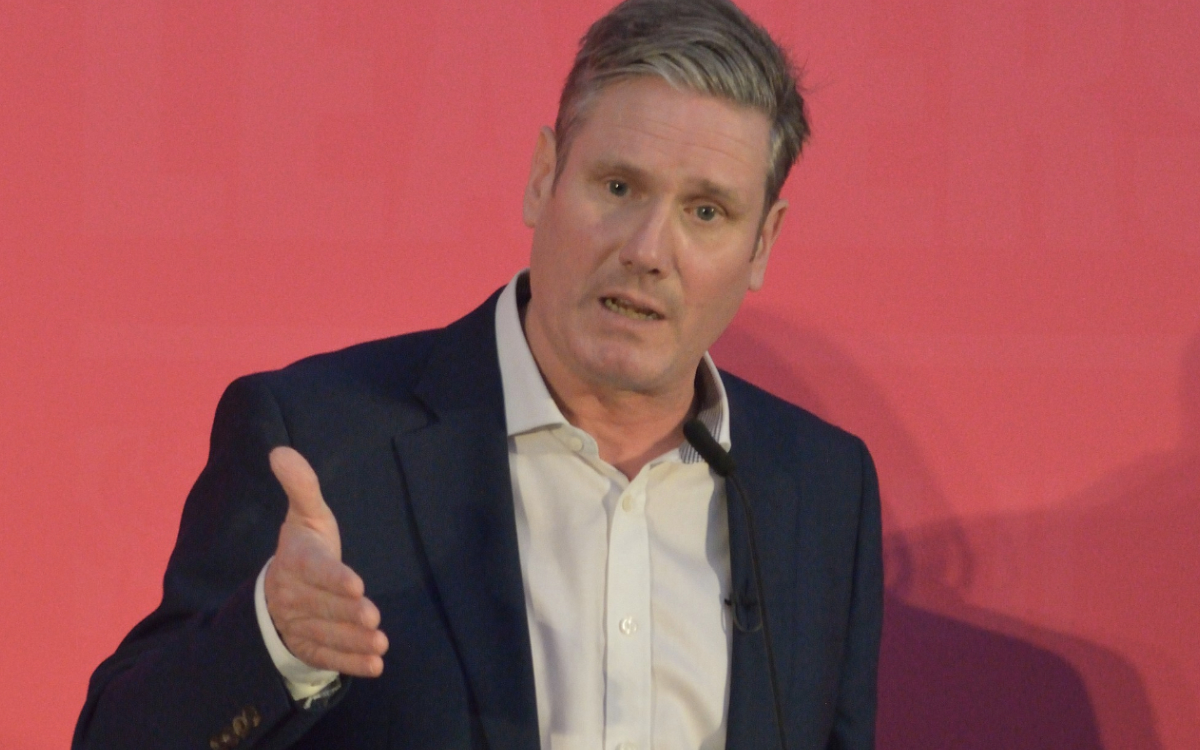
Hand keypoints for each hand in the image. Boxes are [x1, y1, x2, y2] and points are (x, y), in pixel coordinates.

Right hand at [264, 447, 387, 676]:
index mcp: (295, 560)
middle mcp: (294, 595)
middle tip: (373, 616)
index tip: (356, 583)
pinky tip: (375, 665)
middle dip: (347, 613)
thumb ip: (301, 486)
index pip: (314, 570)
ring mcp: (299, 624)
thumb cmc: (305, 546)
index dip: (333, 578)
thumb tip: (280, 451)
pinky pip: (327, 657)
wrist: (281, 588)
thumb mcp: (306, 515)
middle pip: (323, 606)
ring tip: (380, 643)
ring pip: (326, 634)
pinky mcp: (308, 646)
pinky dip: (350, 663)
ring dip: (353, 641)